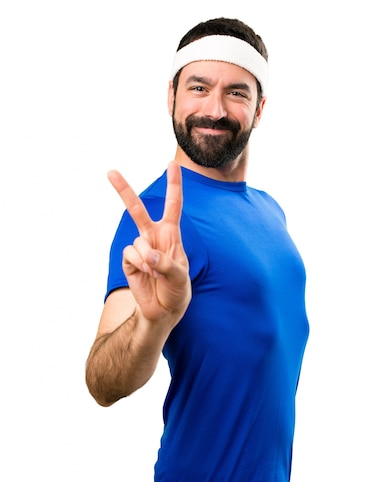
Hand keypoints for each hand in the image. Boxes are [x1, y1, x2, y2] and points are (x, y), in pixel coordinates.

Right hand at [107, 162, 190, 323]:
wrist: (163, 311)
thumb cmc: (177, 290)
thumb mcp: (181, 277)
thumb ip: (167, 263)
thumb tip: (147, 254)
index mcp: (171, 234)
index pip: (173, 206)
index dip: (173, 185)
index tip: (171, 164)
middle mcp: (153, 237)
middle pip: (137, 210)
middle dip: (124, 190)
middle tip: (110, 172)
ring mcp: (140, 248)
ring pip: (138, 241)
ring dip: (149, 259)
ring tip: (156, 273)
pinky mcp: (129, 261)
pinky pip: (130, 255)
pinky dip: (140, 265)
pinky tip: (146, 274)